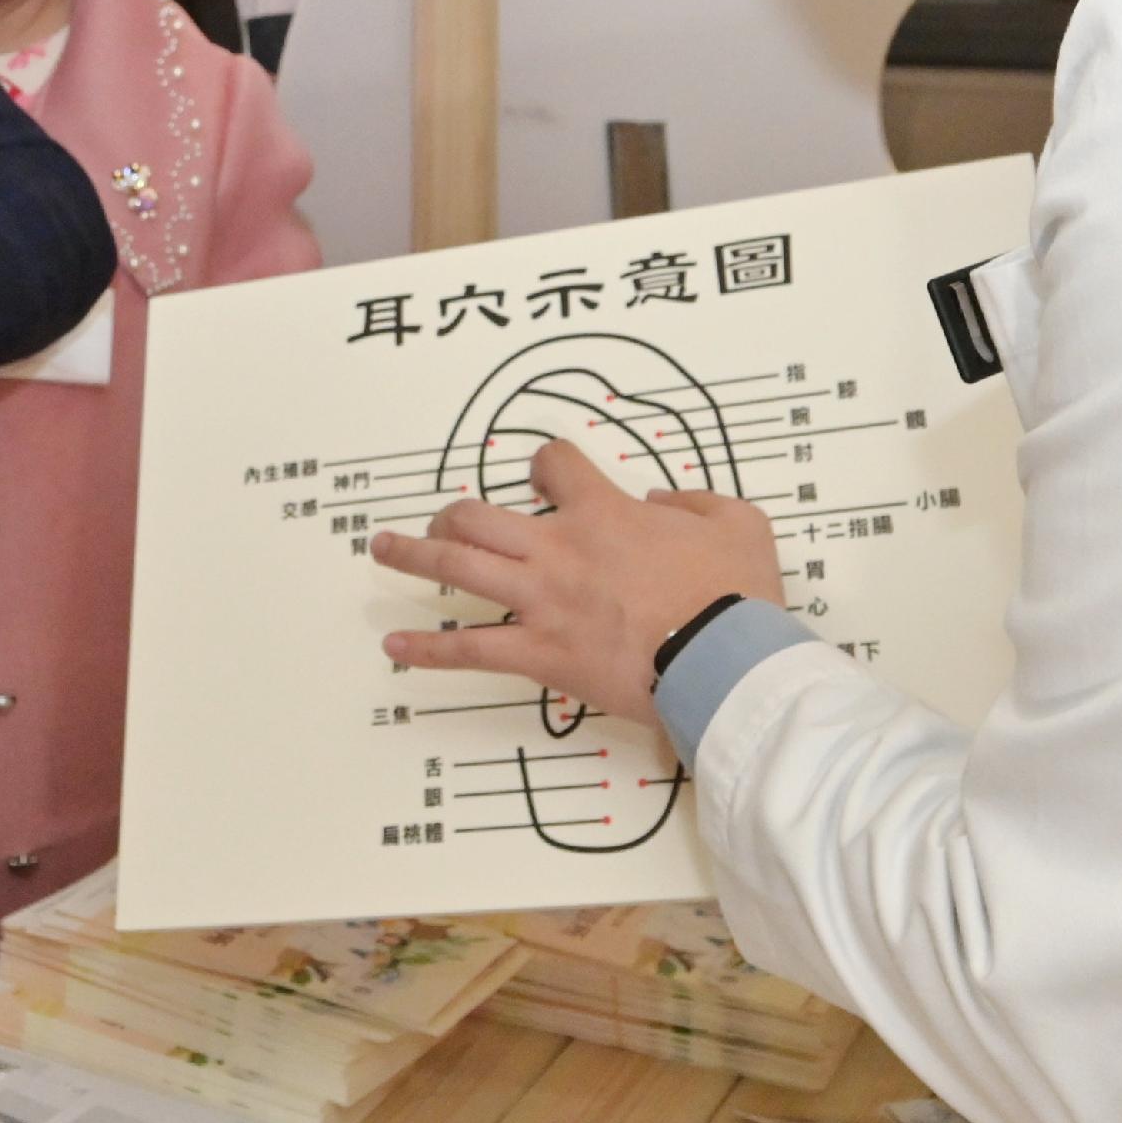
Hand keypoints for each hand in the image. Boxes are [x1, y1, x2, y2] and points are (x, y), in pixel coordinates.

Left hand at [367, 436, 782, 723]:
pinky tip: (395, 648)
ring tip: (382, 550)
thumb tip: (660, 504)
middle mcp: (559, 549)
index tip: (544, 473)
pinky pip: (470, 648)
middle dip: (451, 512)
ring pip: (457, 567)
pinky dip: (428, 649)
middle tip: (440, 518)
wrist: (724, 659)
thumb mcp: (739, 523)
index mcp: (604, 513)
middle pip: (479, 515)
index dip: (545, 464)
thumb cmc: (736, 594)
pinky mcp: (540, 654)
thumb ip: (695, 504)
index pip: (555, 465)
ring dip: (413, 556)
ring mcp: (542, 601)